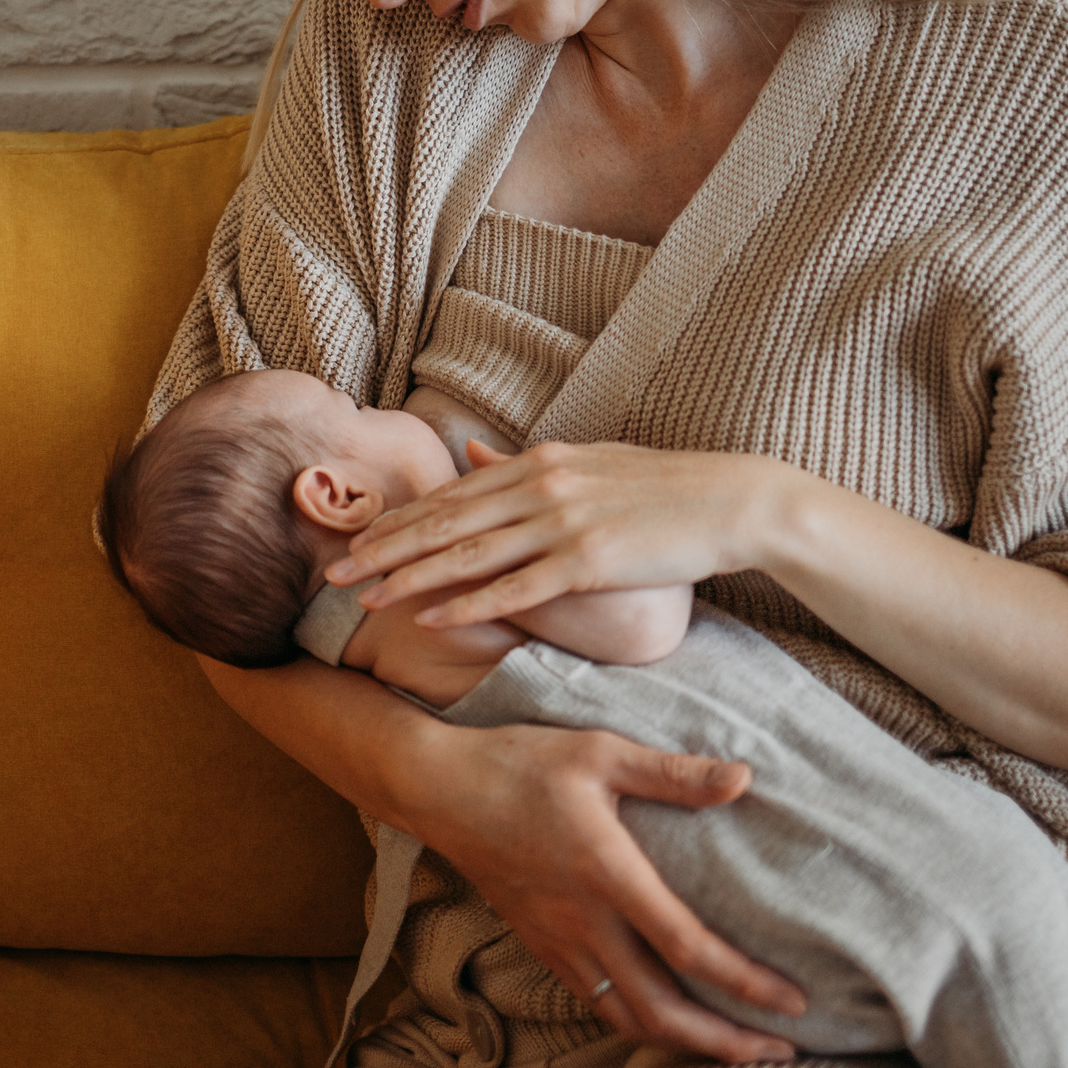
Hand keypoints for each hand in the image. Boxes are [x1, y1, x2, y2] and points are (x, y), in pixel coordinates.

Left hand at [332, 441, 805, 627]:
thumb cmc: (661, 489)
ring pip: (468, 554)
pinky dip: (467, 603)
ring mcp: (563, 522)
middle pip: (445, 521)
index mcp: (538, 462)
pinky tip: (430, 617)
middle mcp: (540, 486)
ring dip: (410, 578)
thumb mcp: (586, 463)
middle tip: (336, 572)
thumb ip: (523, 463)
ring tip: (366, 598)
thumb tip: (470, 449)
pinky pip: (514, 587)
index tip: (358, 539)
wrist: (730, 500)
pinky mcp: (588, 560)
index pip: (451, 494)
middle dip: (385, 548)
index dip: (400, 519)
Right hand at [410, 720, 806, 1060]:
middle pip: (662, 1011)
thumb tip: (743, 779)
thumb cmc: (520, 762)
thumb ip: (673, 773)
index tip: (794, 1001)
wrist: (438, 789)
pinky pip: (597, 1003)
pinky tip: (666, 1018)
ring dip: (685, 1043)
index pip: (688, 947)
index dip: (746, 984)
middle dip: (725, 1042)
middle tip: (779, 1052)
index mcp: (608, 874)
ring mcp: (558, 941)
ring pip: (628, 1019)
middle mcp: (584, 922)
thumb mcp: (601, 752)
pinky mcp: (539, 945)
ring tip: (733, 1047)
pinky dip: (641, 1025)